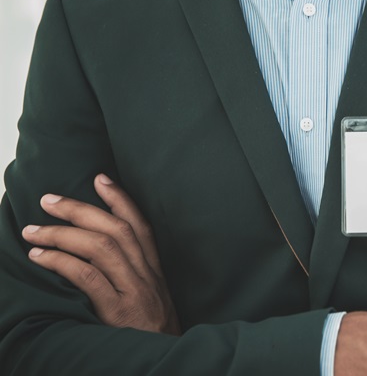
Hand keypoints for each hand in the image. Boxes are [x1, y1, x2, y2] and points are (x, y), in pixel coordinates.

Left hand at [21, 174, 180, 334]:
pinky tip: (40, 258)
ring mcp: (134, 292)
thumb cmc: (149, 333)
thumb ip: (130, 277)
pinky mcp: (118, 311)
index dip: (120, 199)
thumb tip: (93, 254)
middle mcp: (147, 276)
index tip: (99, 178)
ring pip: (102, 249)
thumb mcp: (149, 300)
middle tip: (48, 200)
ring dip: (63, 234)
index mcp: (154, 271)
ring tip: (33, 231)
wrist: (165, 357)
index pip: (140, 226)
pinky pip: (89, 278)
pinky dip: (62, 263)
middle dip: (80, 209)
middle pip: (117, 230)